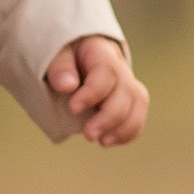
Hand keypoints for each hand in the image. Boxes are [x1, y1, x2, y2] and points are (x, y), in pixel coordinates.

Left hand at [46, 33, 147, 148]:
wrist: (72, 56)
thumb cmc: (62, 55)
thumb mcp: (54, 54)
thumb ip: (59, 67)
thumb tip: (67, 86)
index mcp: (101, 51)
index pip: (106, 71)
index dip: (93, 92)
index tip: (74, 108)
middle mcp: (119, 65)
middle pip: (126, 90)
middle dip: (110, 116)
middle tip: (89, 134)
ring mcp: (127, 82)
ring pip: (138, 102)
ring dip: (123, 126)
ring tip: (102, 142)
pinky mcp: (129, 98)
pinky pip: (138, 114)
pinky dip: (128, 131)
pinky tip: (109, 141)